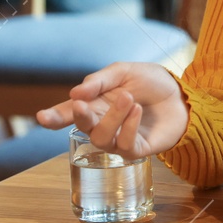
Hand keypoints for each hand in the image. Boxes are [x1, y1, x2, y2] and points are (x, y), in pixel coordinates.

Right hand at [35, 62, 190, 160]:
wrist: (181, 93)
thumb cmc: (150, 82)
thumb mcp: (123, 72)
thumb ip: (99, 81)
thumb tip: (75, 94)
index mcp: (94, 104)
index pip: (68, 113)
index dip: (53, 117)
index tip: (41, 118)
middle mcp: (102, 123)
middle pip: (82, 128)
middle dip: (79, 118)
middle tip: (82, 104)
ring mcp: (119, 139)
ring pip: (101, 139)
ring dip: (112, 118)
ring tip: (129, 99)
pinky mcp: (137, 150)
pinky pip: (125, 145)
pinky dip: (129, 127)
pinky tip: (137, 110)